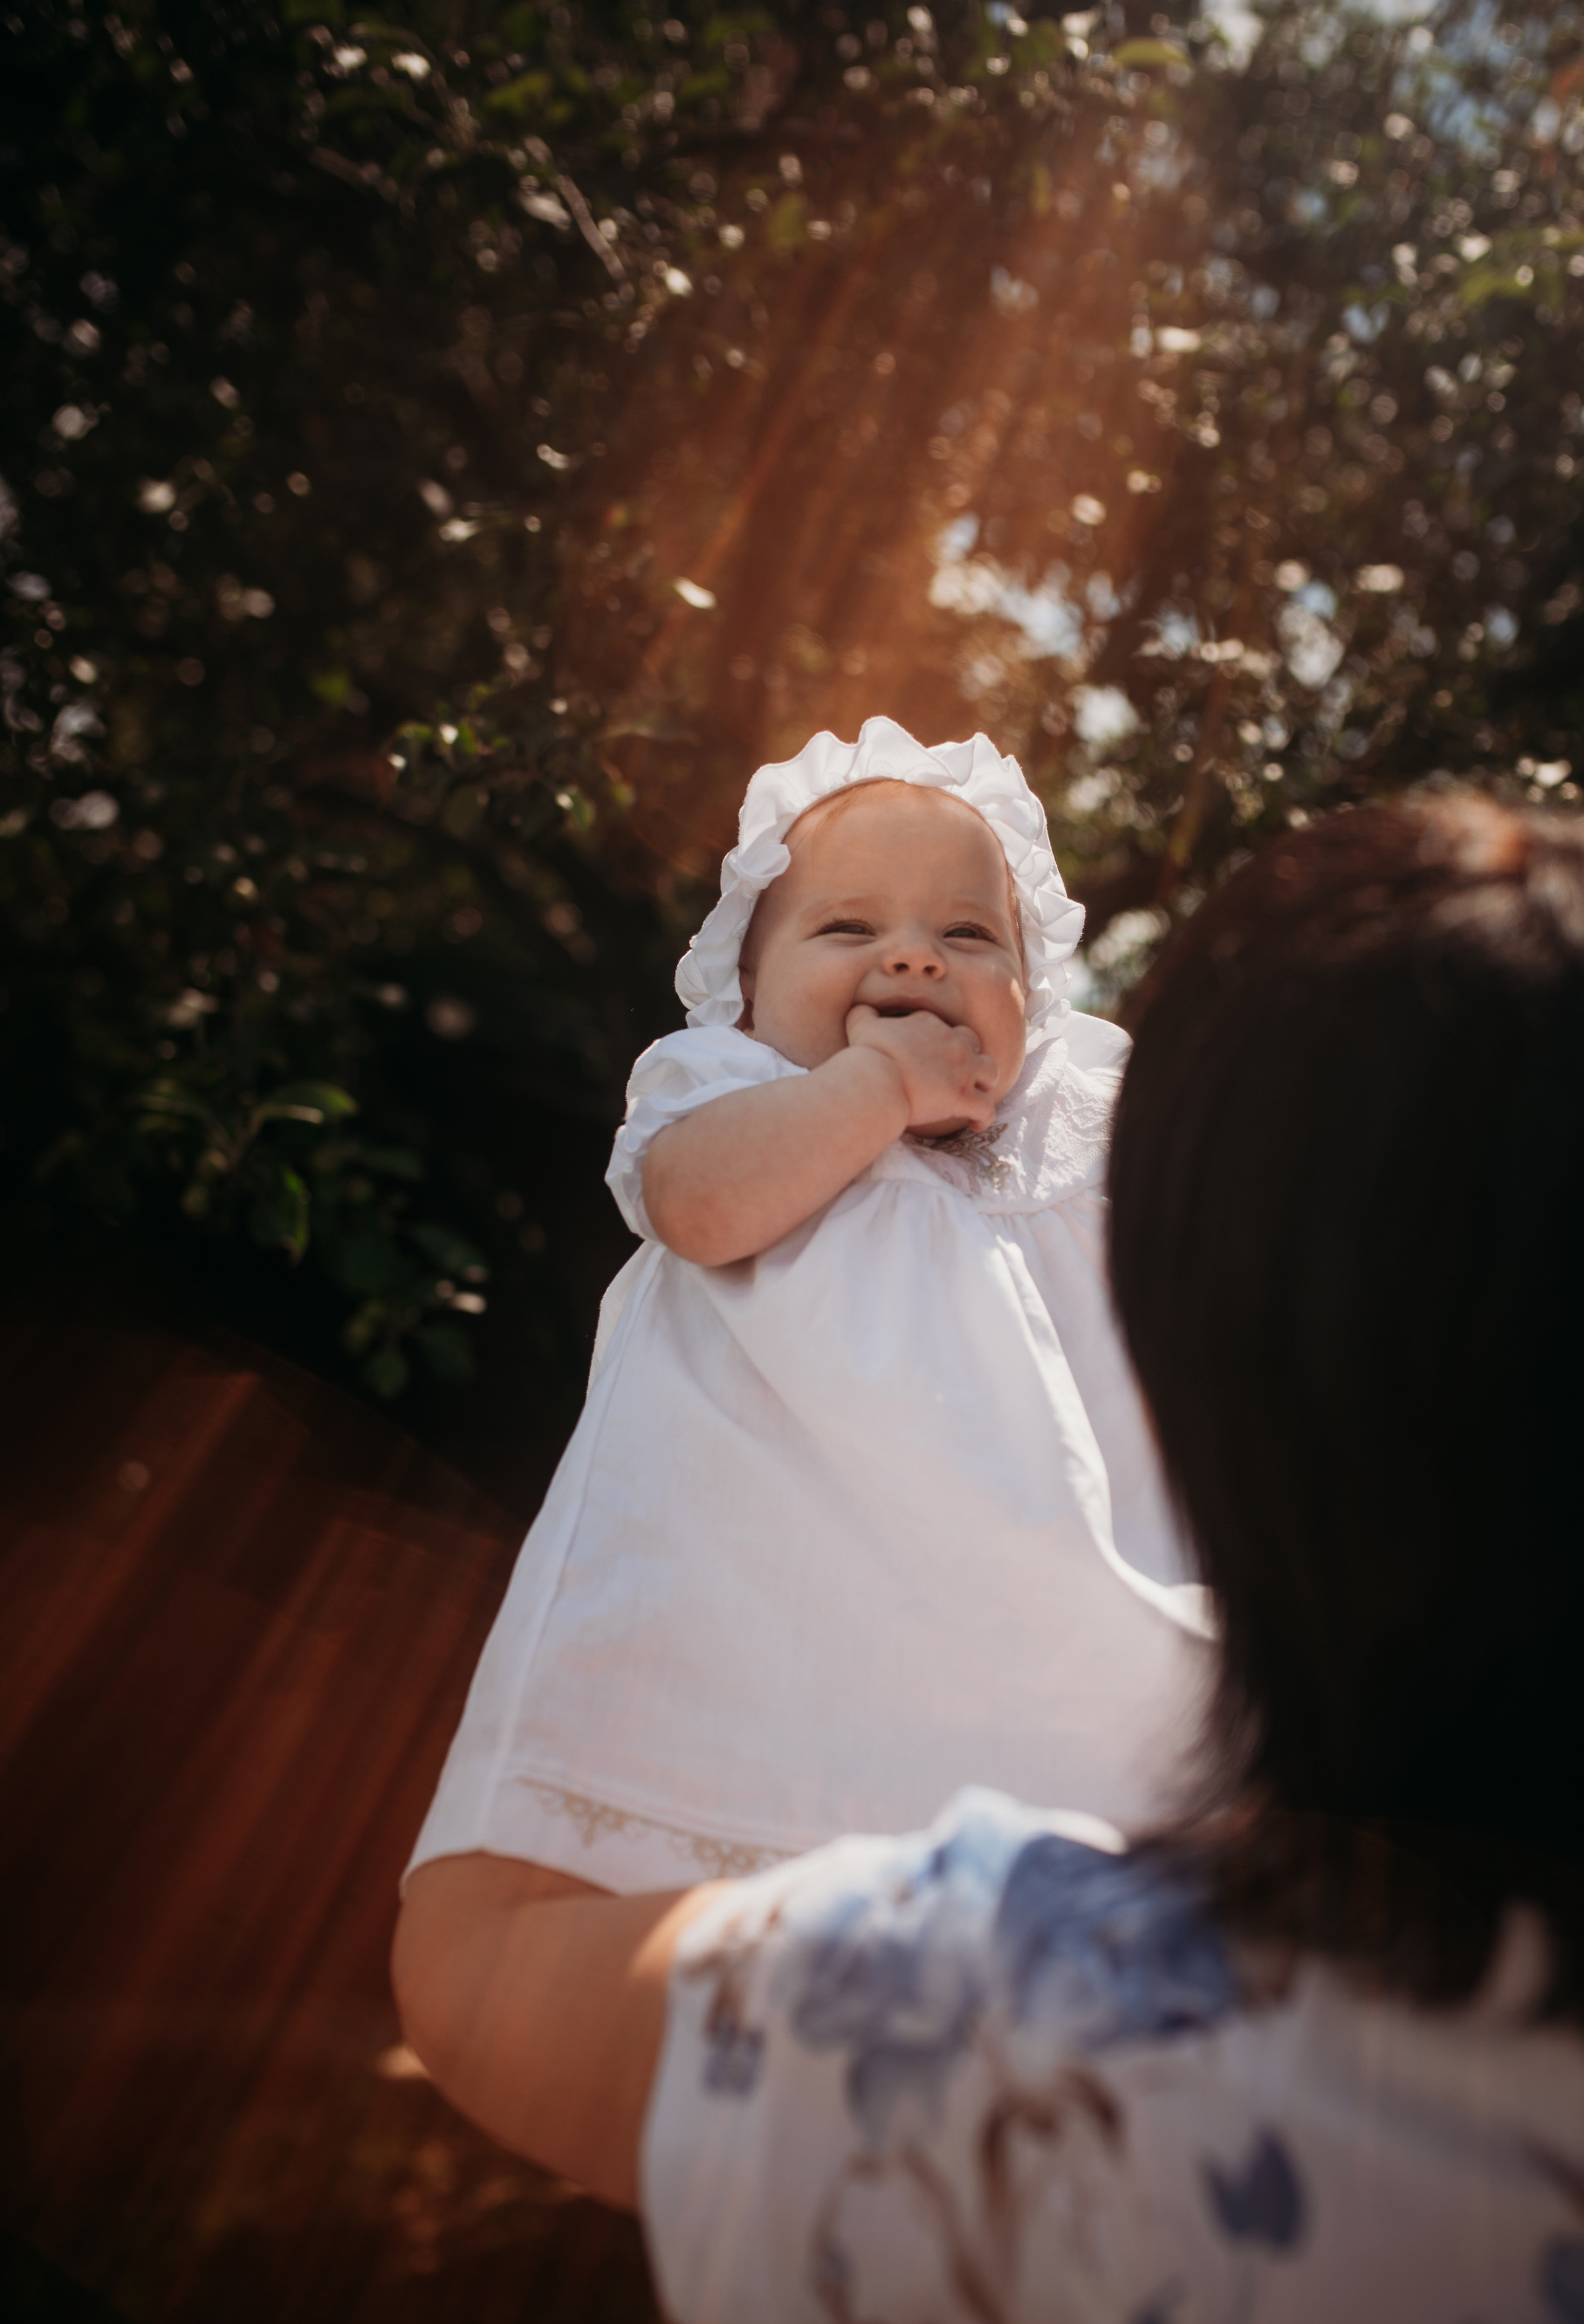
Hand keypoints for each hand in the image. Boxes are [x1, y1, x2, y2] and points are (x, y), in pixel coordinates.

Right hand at [845, 1003, 997, 1132]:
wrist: (878, 1080)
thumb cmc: (869, 1054)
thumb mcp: (861, 1025)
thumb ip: (863, 1014)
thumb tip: (860, 1010)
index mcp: (929, 1024)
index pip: (942, 1027)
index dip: (939, 1041)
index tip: (931, 1056)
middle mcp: (952, 1042)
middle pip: (973, 1043)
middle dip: (969, 1056)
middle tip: (958, 1072)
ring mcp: (962, 1070)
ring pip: (990, 1072)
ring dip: (985, 1082)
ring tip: (977, 1094)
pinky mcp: (964, 1097)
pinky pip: (987, 1108)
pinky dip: (985, 1117)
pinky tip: (976, 1124)